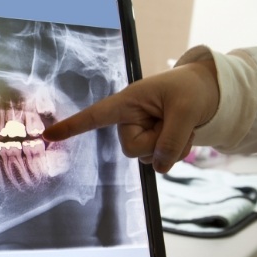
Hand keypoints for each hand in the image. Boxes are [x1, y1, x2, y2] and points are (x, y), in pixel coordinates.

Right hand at [42, 59, 219, 172]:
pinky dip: (177, 151)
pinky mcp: (151, 144)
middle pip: (133, 150)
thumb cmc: (191, 90)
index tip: (48, 135)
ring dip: (172, 147)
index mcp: (127, 102)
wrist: (208, 92)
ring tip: (183, 124)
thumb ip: (171, 140)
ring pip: (149, 158)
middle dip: (159, 142)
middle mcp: (128, 120)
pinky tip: (184, 134)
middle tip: (177, 121)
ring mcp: (139, 134)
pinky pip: (160, 162)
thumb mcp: (187, 110)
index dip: (72, 126)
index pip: (95, 116)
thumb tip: (159, 166)